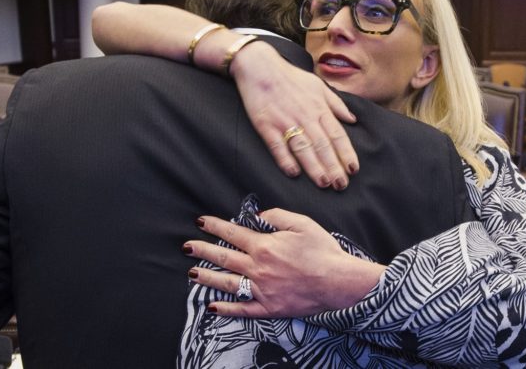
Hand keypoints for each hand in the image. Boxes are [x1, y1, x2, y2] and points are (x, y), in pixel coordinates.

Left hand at [185, 210, 385, 317]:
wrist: (339, 283)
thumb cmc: (323, 251)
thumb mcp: (302, 223)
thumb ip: (276, 216)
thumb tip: (257, 216)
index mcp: (264, 245)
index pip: (232, 233)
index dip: (215, 226)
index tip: (201, 221)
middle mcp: (258, 268)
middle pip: (223, 257)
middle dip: (202, 250)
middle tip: (186, 246)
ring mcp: (261, 290)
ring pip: (227, 282)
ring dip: (206, 277)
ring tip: (191, 273)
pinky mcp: (269, 308)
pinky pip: (242, 309)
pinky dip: (226, 309)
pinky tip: (211, 307)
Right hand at [229, 43, 357, 189]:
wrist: (260, 67)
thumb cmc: (290, 77)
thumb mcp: (318, 85)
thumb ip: (336, 104)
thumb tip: (352, 120)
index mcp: (319, 107)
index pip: (337, 134)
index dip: (346, 153)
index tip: (353, 169)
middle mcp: (305, 116)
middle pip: (322, 145)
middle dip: (333, 166)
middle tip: (341, 185)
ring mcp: (285, 121)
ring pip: (303, 148)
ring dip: (314, 167)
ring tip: (324, 183)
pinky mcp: (266, 125)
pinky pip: (277, 146)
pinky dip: (285, 159)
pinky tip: (293, 173)